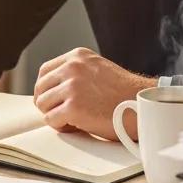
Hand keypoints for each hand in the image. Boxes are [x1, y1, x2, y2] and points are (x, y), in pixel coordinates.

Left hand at [33, 47, 155, 140]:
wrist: (142, 105)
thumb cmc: (124, 93)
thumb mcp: (98, 70)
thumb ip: (77, 73)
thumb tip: (54, 88)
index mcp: (77, 56)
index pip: (45, 71)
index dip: (46, 88)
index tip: (52, 99)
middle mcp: (72, 67)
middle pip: (40, 88)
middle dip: (48, 103)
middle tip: (61, 113)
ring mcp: (72, 87)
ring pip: (43, 104)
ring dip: (55, 115)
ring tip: (73, 120)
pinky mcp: (73, 107)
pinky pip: (51, 120)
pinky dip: (61, 126)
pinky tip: (77, 126)